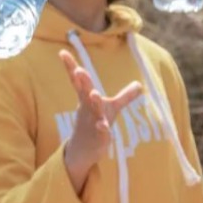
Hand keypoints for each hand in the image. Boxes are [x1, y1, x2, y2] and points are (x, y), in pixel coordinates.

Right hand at [59, 49, 141, 193]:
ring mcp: (91, 122)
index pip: (78, 81)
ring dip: (93, 102)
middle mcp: (87, 108)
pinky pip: (100, 131)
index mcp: (87, 99)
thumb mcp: (112, 109)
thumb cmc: (96, 123)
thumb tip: (140, 85)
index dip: (70, 66)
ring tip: (94, 93)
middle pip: (84, 92)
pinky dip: (102, 128)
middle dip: (82, 82)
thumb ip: (125, 96)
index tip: (62, 52)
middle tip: (79, 70)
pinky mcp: (98, 136)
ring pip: (92, 110)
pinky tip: (104, 126)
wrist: (84, 150)